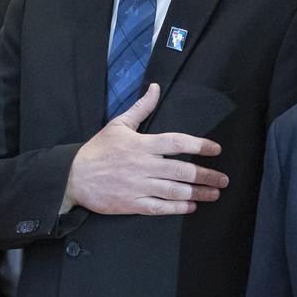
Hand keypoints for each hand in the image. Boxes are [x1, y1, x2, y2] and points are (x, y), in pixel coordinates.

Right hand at [63, 84, 226, 215]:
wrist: (73, 177)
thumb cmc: (97, 150)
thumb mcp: (118, 125)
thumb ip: (141, 108)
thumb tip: (155, 88)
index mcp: (142, 144)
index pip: (176, 143)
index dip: (199, 145)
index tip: (216, 149)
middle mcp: (143, 166)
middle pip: (182, 170)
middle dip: (206, 175)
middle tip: (223, 179)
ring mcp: (138, 186)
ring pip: (175, 191)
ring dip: (198, 193)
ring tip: (214, 194)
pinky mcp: (132, 203)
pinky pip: (160, 208)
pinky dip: (177, 208)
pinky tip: (190, 206)